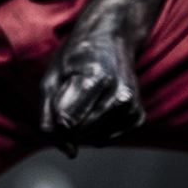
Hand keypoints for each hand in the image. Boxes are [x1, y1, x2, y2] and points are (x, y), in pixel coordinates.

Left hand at [40, 0, 178, 155]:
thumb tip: (68, 151)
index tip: (55, 107)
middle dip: (67, 122)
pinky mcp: (138, 116)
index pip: (67, 122)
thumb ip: (49, 112)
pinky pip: (106, 138)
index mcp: (95, 78)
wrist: (111, 36)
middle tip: (70, 93)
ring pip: (93, 139)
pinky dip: (95, 128)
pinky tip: (96, 103)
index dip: (55, 121)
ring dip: (81, 125)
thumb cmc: (77, 55)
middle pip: (80, 133)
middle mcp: (119, 94)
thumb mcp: (53, 74)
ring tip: (85, 95)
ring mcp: (132, 106)